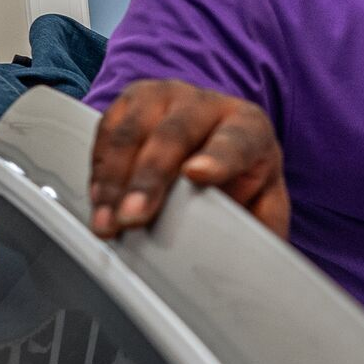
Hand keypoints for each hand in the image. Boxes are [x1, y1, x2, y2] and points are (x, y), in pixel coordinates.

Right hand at [88, 79, 287, 238]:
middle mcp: (207, 105)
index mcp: (250, 128)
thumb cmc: (240, 180)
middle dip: (150, 177)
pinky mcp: (132, 101)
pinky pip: (108, 130)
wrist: (215, 147)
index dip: (218, 158)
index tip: (198, 175)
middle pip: (175, 134)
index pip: (237, 141)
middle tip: (134, 216)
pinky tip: (101, 200)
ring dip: (116, 178)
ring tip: (108, 220)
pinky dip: (100, 168)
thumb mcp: (263, 204)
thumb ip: (263, 228)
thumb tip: (254, 265)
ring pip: (135, 130)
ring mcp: (166, 97)